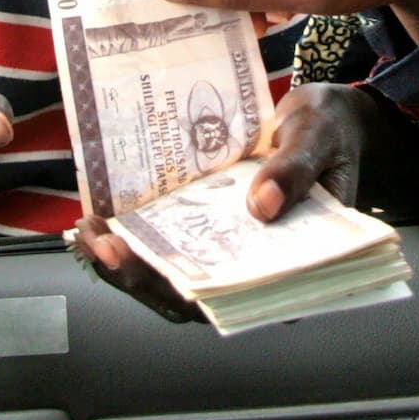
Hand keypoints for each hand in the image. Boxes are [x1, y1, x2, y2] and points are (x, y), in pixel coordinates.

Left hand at [69, 83, 381, 323]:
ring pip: (171, 275)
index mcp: (297, 268)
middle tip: (104, 246)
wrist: (323, 119)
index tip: (161, 278)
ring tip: (88, 232)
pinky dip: (130, 236)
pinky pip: (165, 244)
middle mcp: (256, 270)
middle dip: (142, 276)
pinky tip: (99, 218)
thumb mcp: (319, 142)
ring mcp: (226, 252)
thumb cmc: (330, 134)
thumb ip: (295, 171)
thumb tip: (263, 207)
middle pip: (193, 295)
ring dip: (125, 260)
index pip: (242, 301)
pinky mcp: (205, 229)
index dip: (197, 296)